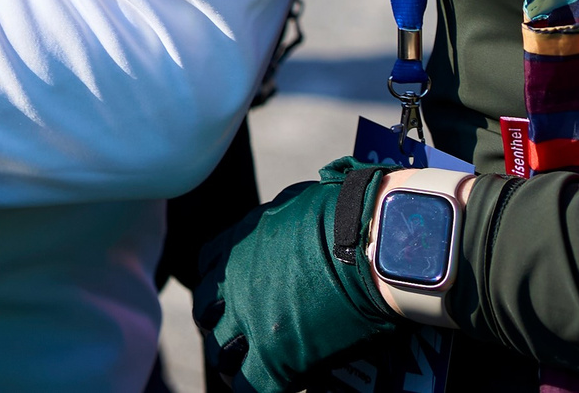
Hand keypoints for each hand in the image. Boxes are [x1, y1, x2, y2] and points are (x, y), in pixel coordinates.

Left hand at [194, 159, 398, 391]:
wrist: (371, 243)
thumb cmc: (348, 214)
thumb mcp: (298, 205)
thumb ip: (284, 221)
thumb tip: (296, 218)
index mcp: (235, 244)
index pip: (207, 270)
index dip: (220, 287)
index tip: (233, 297)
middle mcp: (231, 283)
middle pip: (207, 316)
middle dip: (223, 328)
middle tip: (243, 340)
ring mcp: (249, 321)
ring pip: (224, 357)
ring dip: (239, 365)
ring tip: (256, 373)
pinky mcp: (277, 358)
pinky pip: (254, 388)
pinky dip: (262, 389)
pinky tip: (282, 387)